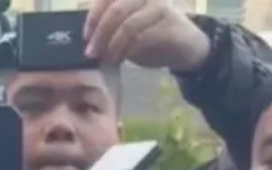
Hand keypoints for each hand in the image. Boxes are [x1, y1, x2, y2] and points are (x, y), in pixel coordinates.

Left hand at [84, 0, 210, 71]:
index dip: (93, 16)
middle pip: (116, 10)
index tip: (85, 36)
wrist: (185, 47)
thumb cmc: (151, 35)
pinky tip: (120, 60)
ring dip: (112, 45)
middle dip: (100, 34)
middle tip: (91, 52)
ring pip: (128, 25)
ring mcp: (160, 7)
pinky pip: (141, 39)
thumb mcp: (126, 26)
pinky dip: (126, 51)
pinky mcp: (169, 25)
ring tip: (106, 59)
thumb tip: (86, 36)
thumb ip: (109, 24)